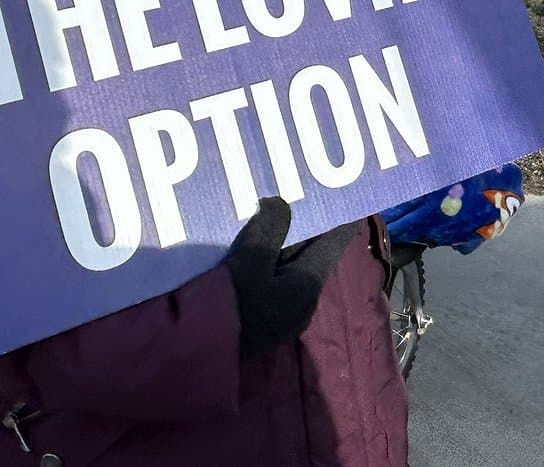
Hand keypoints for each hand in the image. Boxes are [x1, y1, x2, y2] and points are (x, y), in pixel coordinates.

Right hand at [225, 198, 358, 358]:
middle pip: (310, 253)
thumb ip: (270, 228)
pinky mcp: (260, 318)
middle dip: (305, 223)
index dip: (341, 216)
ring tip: (270, 206)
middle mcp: (301, 300)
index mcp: (308, 285)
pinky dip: (264, 257)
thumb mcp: (249, 262)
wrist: (199, 354)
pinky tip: (247, 242)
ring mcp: (281, 312)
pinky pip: (269, 278)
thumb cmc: (231, 307)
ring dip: (280, 240)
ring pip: (287, 265)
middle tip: (297, 190)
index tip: (344, 193)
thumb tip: (281, 204)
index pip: (335, 243)